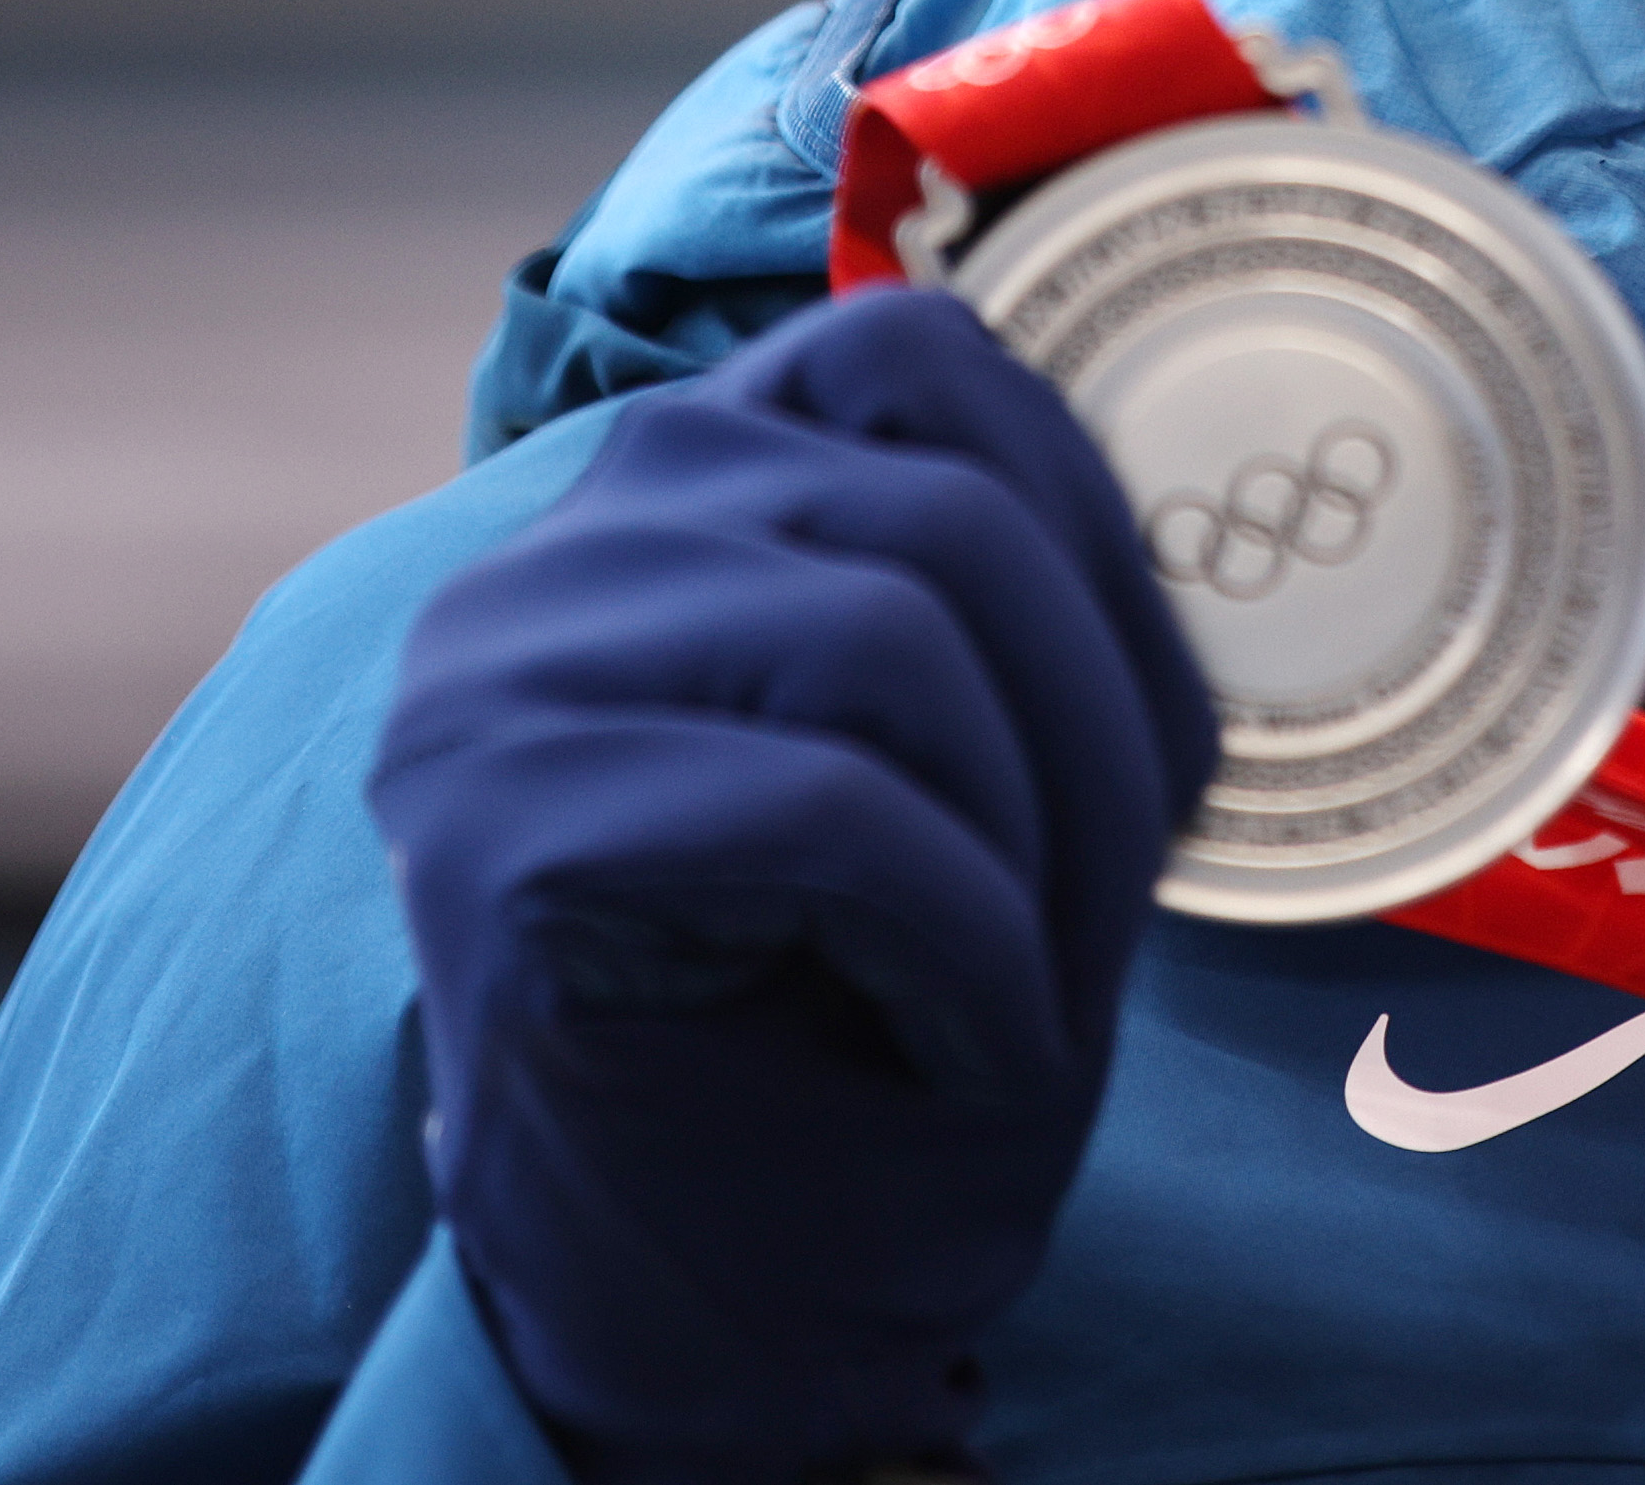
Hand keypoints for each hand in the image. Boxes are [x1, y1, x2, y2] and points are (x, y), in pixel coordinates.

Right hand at [368, 284, 1217, 1480]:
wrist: (702, 1289)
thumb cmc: (861, 1009)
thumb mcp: (976, 738)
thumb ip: (1003, 570)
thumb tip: (1154, 488)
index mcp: (672, 482)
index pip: (914, 355)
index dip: (1090, 521)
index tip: (1144, 716)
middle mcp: (556, 543)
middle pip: (943, 513)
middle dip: (1104, 724)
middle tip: (1121, 903)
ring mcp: (496, 675)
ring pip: (893, 636)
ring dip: (1034, 843)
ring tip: (1034, 982)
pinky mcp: (490, 822)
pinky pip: (833, 811)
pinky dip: (963, 940)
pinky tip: (966, 1039)